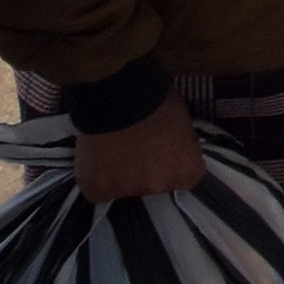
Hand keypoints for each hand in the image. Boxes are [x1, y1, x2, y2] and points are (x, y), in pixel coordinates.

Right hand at [73, 91, 205, 201]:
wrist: (119, 92)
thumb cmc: (156, 98)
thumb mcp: (182, 121)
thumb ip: (179, 144)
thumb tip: (172, 147)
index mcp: (187, 171)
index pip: (182, 177)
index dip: (170, 162)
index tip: (161, 148)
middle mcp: (160, 186)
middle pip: (154, 183)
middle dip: (146, 168)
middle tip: (135, 144)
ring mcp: (128, 190)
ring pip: (124, 187)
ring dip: (121, 173)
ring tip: (114, 146)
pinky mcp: (98, 189)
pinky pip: (98, 190)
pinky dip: (97, 177)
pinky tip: (97, 156)